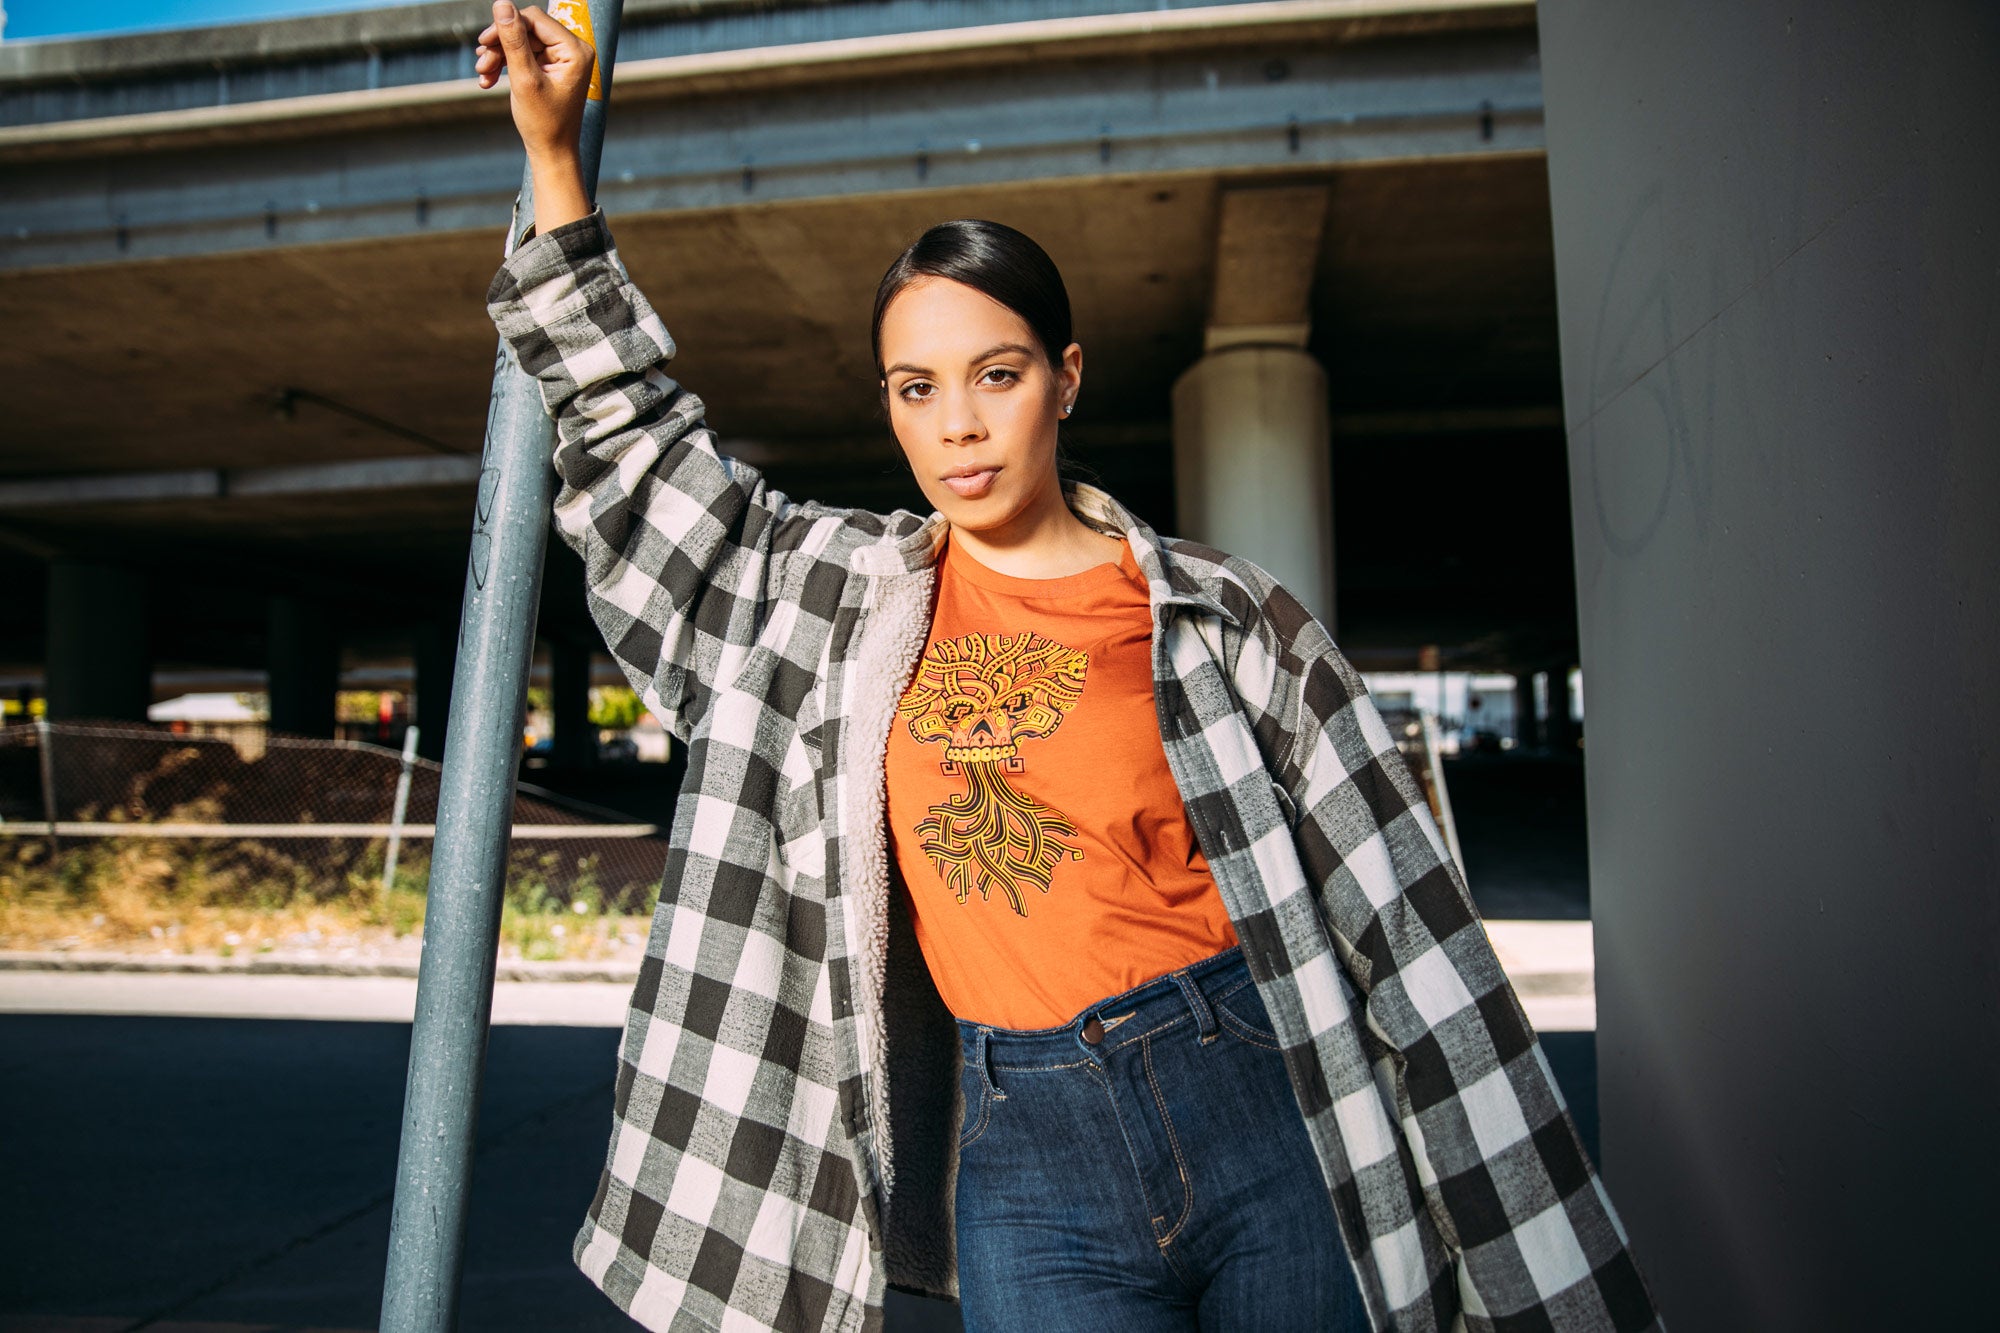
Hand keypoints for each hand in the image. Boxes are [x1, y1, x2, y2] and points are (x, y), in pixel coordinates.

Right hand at [475, 1, 594, 233]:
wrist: (551, 152)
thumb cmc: (543, 122)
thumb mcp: (524, 79)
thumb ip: (513, 40)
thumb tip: (501, 3)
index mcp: (575, 50)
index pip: (534, 19)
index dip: (506, 26)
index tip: (484, 43)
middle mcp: (572, 50)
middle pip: (526, 29)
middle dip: (500, 45)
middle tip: (480, 64)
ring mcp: (561, 59)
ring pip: (520, 42)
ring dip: (498, 56)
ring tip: (482, 74)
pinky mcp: (550, 68)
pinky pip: (522, 55)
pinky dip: (504, 64)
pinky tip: (487, 80)